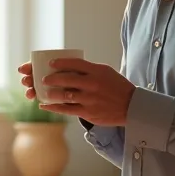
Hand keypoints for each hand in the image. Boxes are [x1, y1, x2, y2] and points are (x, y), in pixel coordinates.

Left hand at [20, 58, 135, 125]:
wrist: (131, 106)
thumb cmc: (117, 87)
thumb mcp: (106, 72)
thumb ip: (89, 69)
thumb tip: (70, 66)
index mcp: (97, 72)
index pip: (75, 64)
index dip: (60, 63)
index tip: (51, 63)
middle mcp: (92, 84)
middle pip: (66, 79)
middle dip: (51, 79)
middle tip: (43, 79)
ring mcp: (89, 99)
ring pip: (64, 95)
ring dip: (51, 93)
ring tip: (43, 92)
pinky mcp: (87, 112)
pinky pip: (67, 109)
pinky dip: (54, 107)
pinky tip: (45, 105)